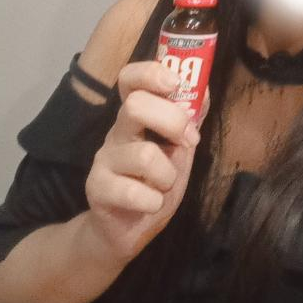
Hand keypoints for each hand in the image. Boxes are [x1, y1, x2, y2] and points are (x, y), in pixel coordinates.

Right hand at [82, 60, 210, 266]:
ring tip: (164, 185)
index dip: (151, 73)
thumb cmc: (156, 181)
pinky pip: (134, 192)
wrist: (128, 228)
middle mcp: (117, 131)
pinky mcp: (97, 188)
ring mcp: (104, 159)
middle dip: (172, 121)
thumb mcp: (179, 147)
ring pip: (144, 155)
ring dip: (167, 175)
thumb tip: (204, 89)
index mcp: (136, 116)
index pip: (130, 78)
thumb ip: (190, 119)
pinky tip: (150, 204)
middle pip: (134, 106)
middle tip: (189, 141)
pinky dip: (153, 201)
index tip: (175, 83)